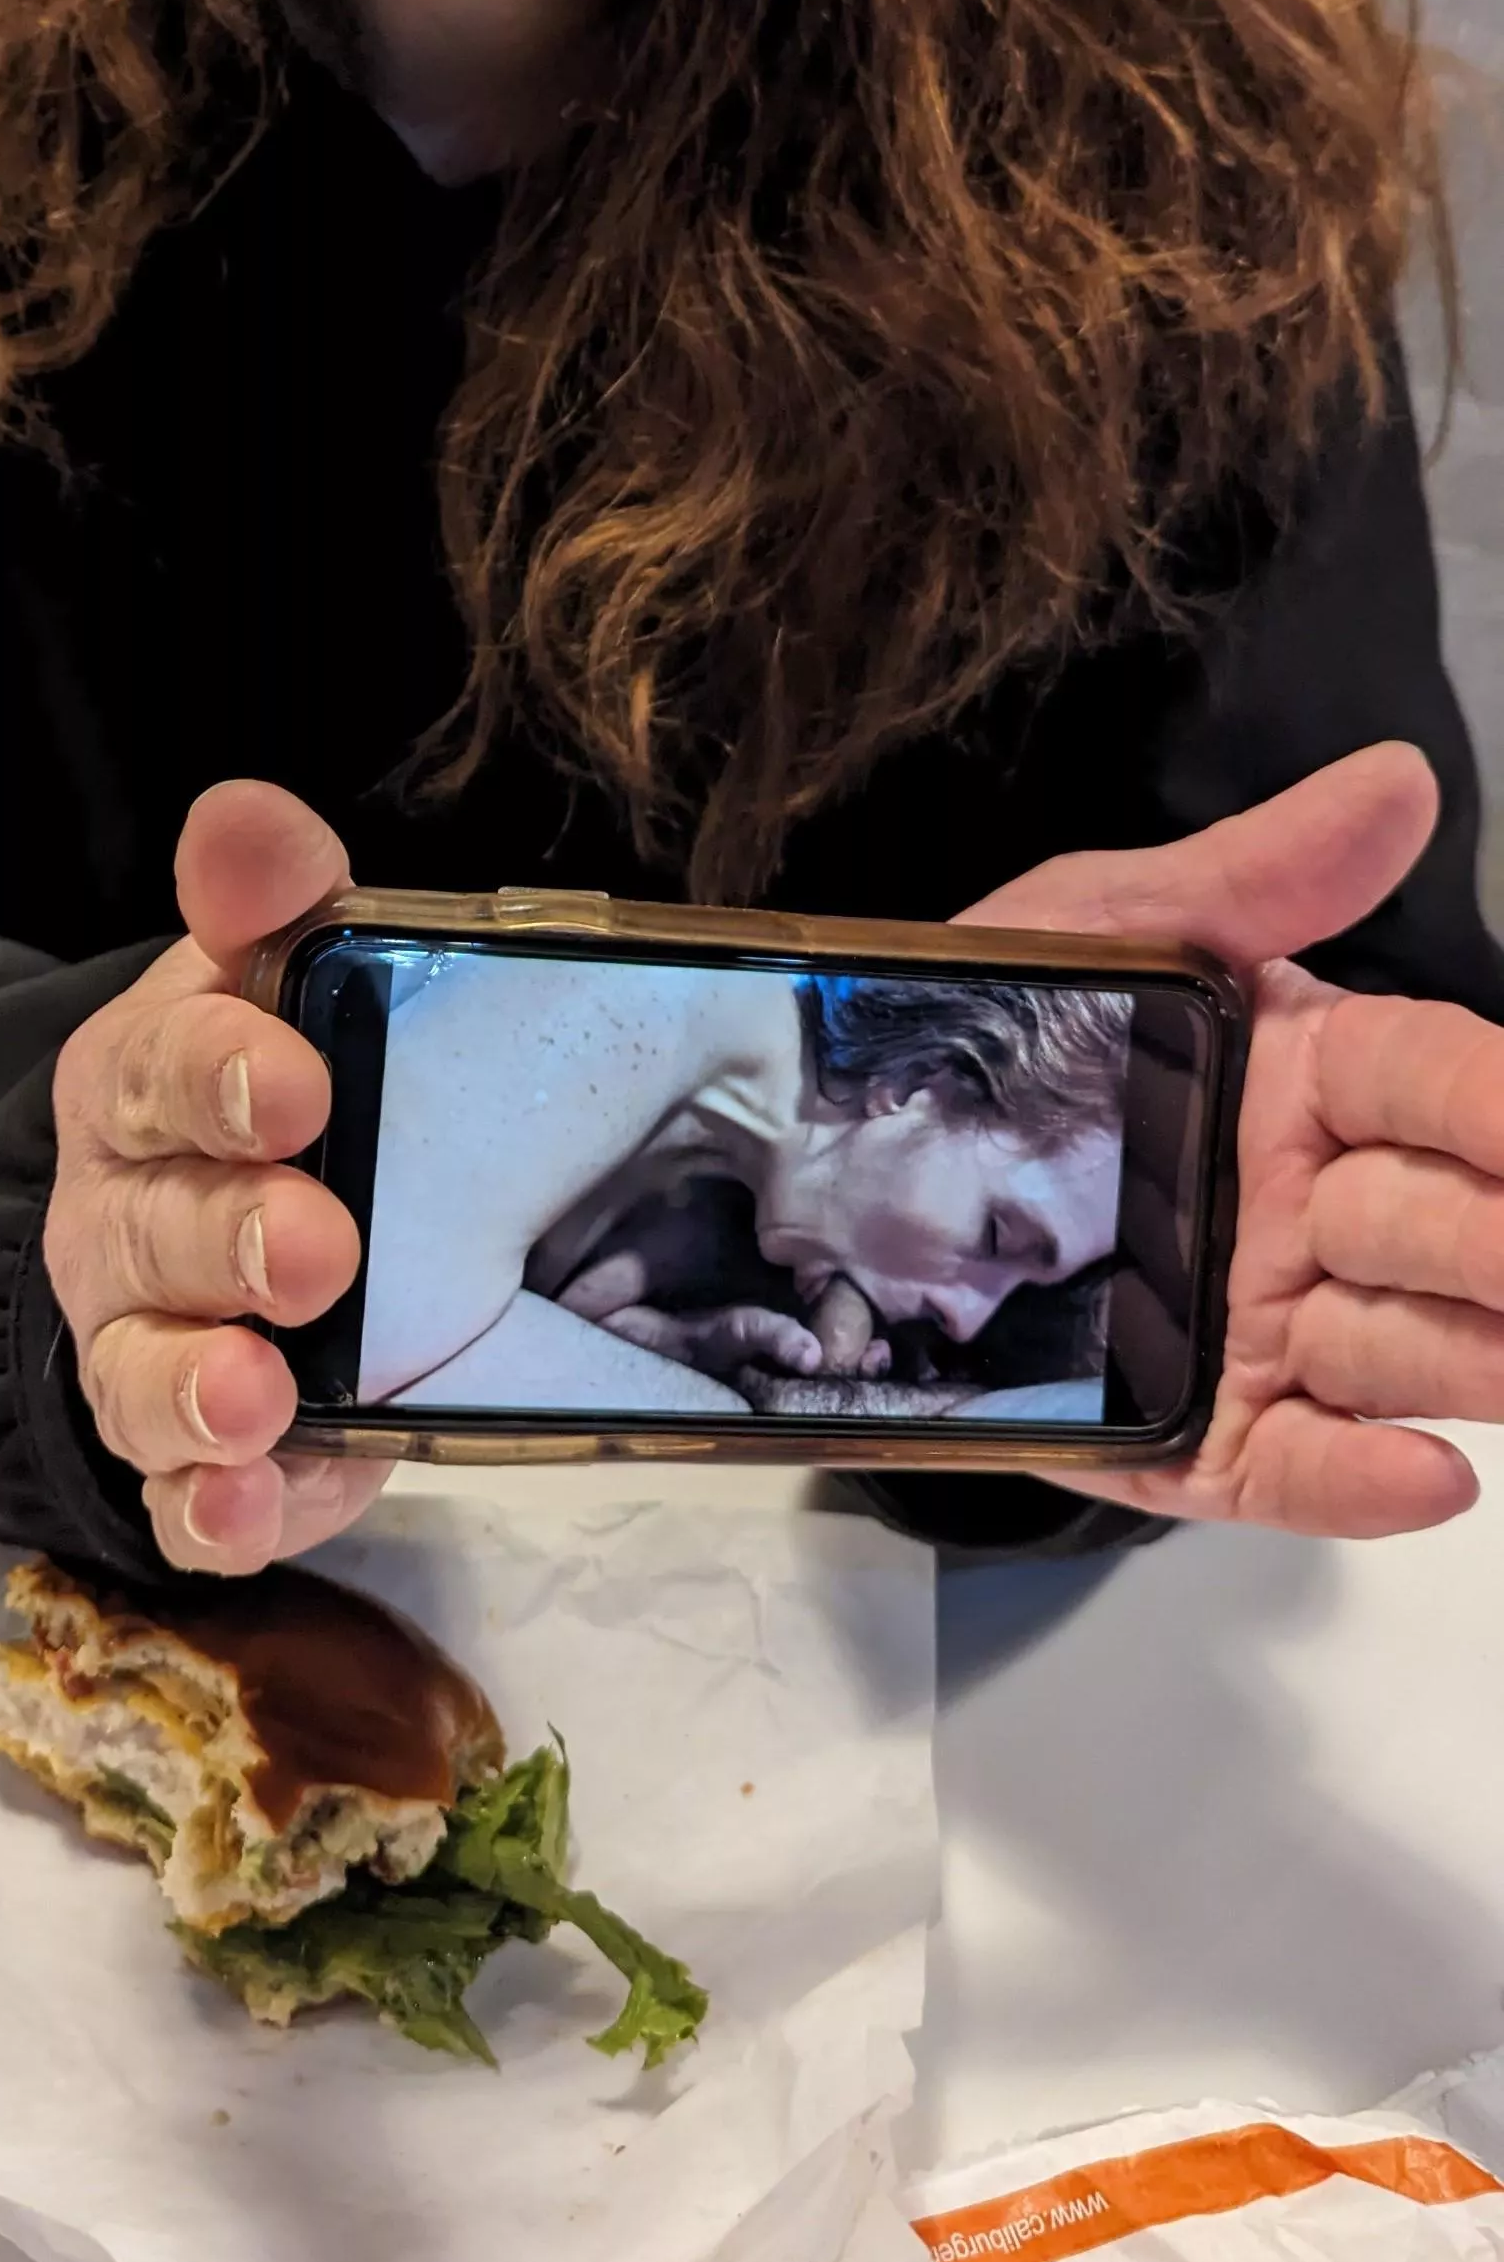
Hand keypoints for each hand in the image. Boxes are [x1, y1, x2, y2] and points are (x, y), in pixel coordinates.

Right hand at [46, 783, 388, 1575]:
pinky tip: (255, 1511)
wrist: (198, 1208)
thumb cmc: (255, 1080)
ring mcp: (142, 1346)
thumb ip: (268, 904)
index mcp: (136, 1089)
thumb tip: (247, 816)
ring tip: (259, 1397)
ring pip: (143, 1378)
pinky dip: (215, 1514)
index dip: (217, 1078)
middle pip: (151, 1236)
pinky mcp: (191, 1457)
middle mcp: (119, 1223)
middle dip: (229, 1242)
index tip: (300, 1081)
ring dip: (200, 1392)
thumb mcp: (262, 978)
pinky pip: (182, 1500)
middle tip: (319, 1245)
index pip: (155, 1073)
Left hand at [963, 743, 1503, 1536]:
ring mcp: (1267, 1328)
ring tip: (1479, 1348)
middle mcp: (1317, 1208)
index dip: (1498, 1110)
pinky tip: (1425, 1470)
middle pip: (1457, 1231)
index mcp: (1315, 1077)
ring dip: (1459, 1352)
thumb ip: (1252, 874)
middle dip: (1496, 1244)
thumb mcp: (1100, 928)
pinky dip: (1364, 1478)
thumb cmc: (984, 1029)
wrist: (825, 1166)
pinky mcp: (1201, 1435)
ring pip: (1414, 1356)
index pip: (1446, 1084)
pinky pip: (1299, 1469)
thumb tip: (1400, 783)